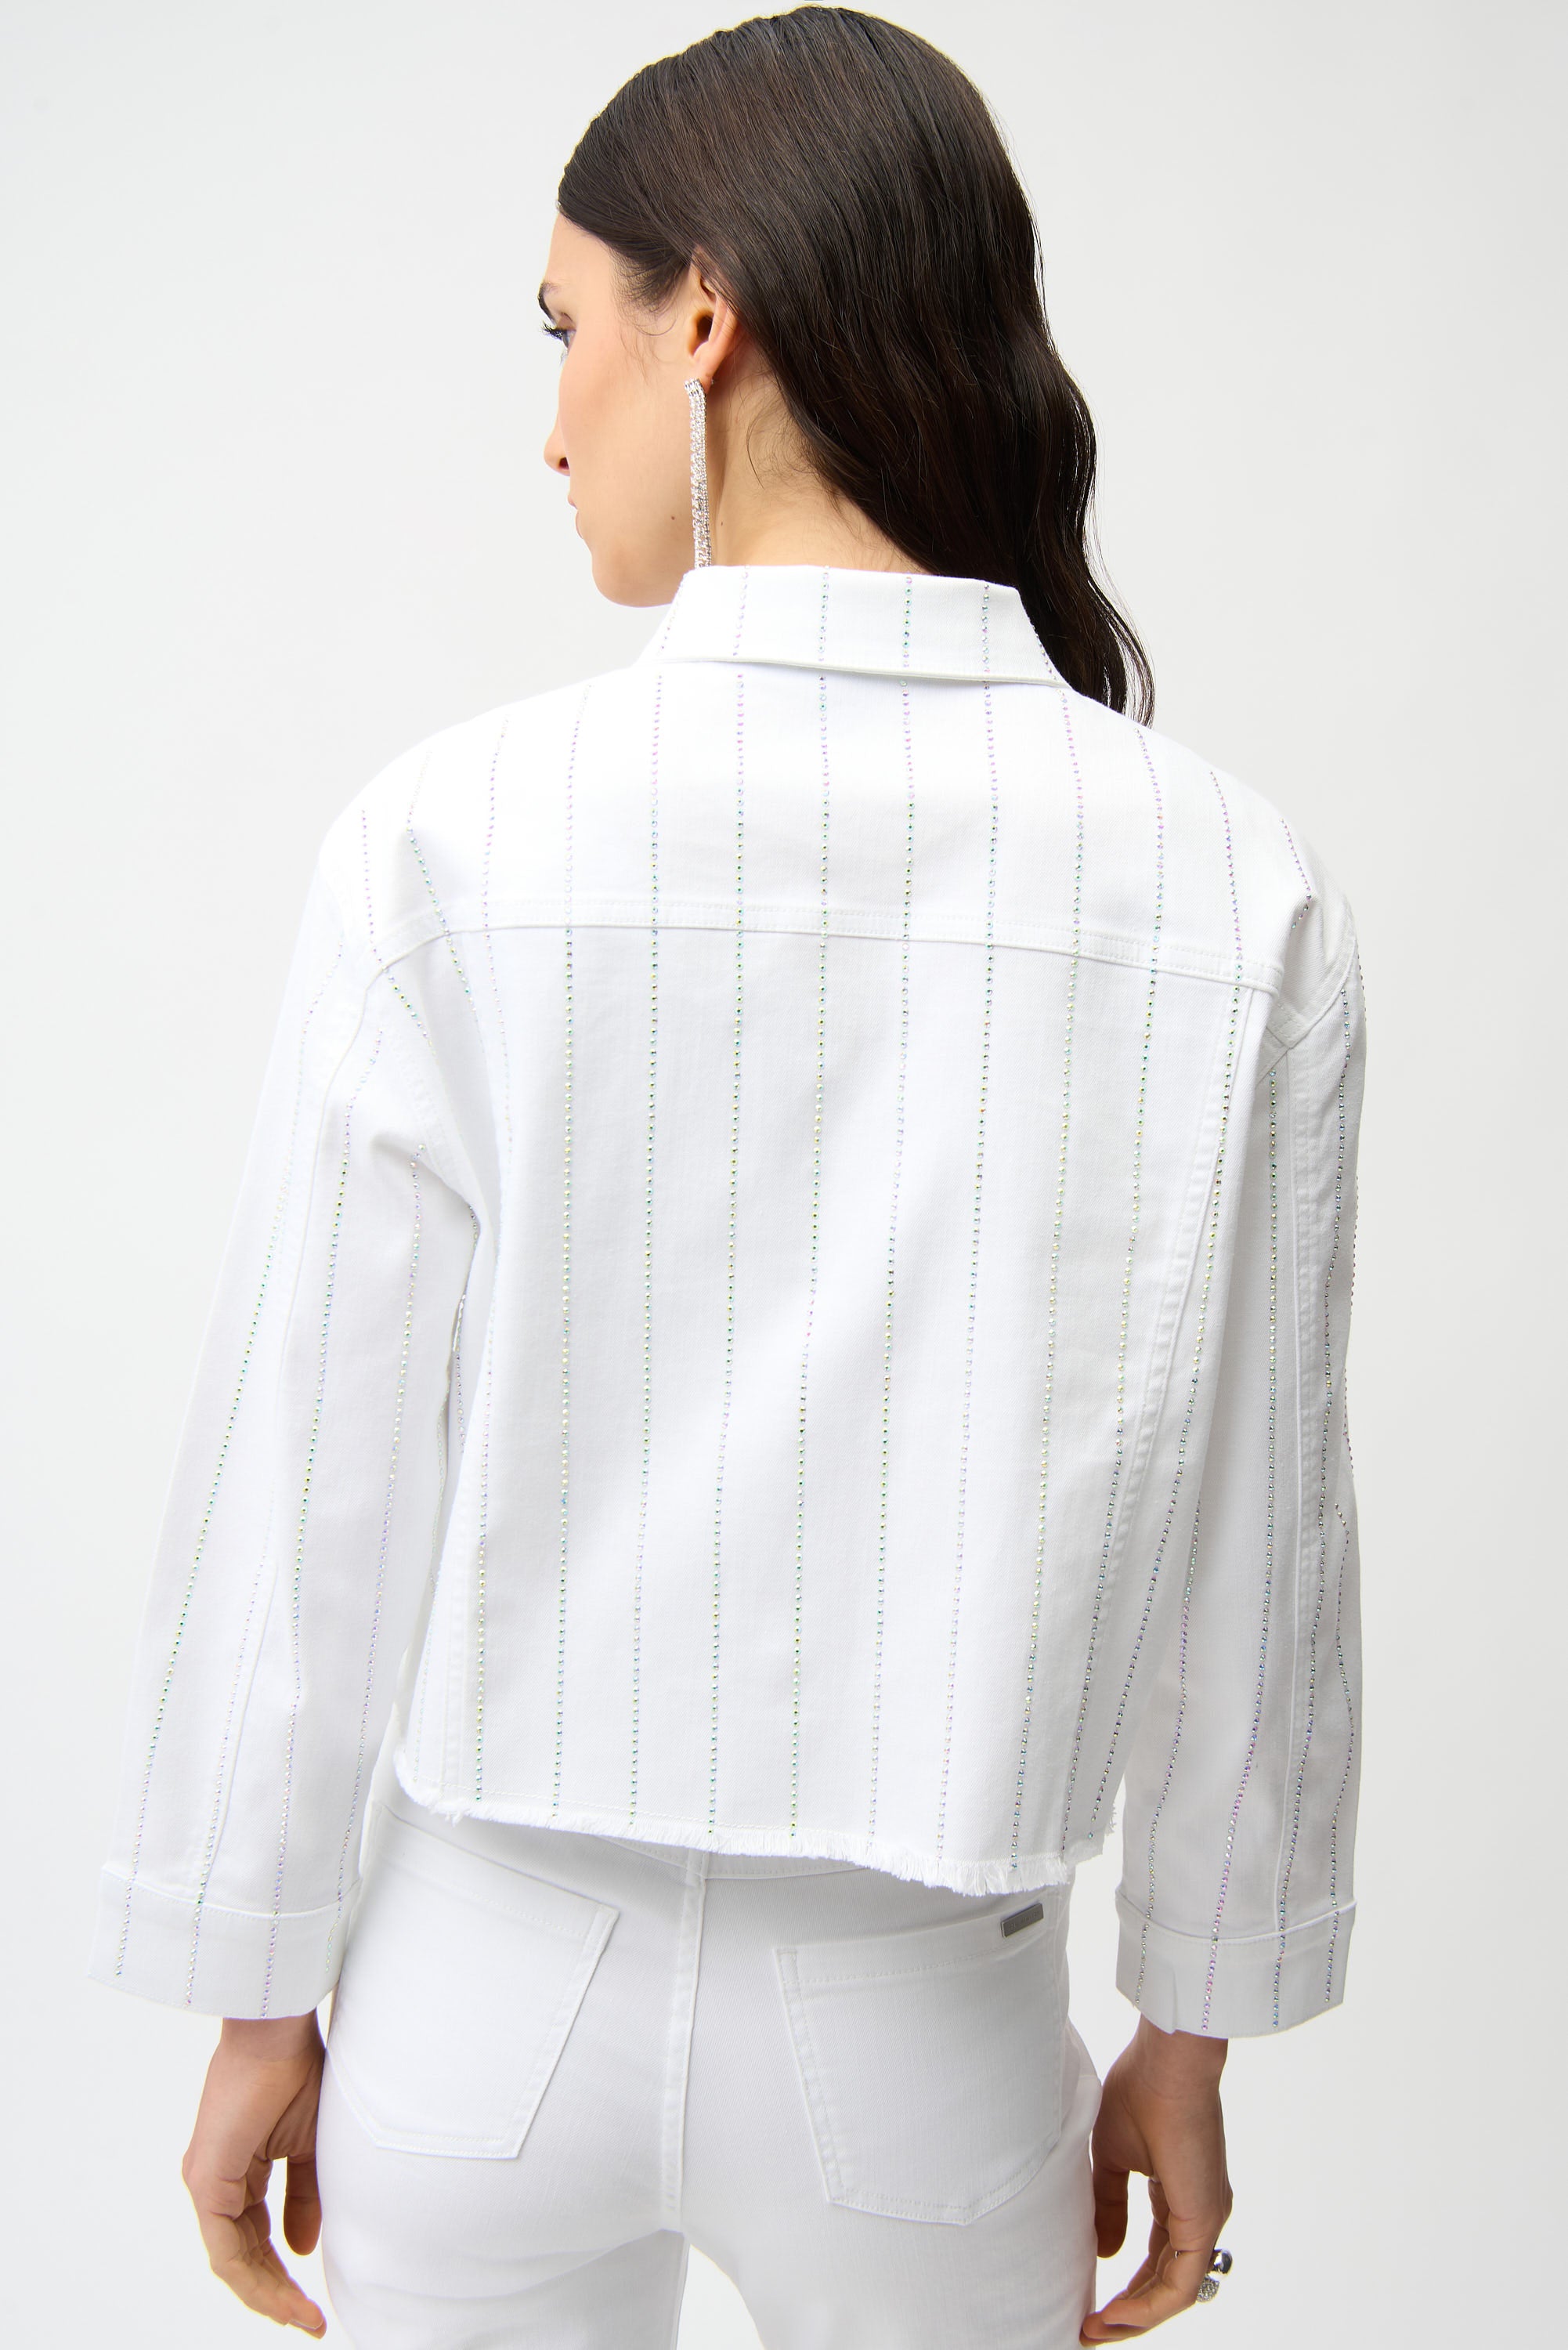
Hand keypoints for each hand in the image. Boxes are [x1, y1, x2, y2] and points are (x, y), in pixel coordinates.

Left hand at [181, 2012, 327, 2333]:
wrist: (277, 2031)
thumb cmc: (296, 2070)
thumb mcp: (308, 2147)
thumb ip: (304, 2198)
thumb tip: (303, 2249)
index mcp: (237, 2170)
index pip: (257, 2238)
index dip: (285, 2274)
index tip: (316, 2304)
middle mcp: (214, 2182)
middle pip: (245, 2257)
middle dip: (279, 2294)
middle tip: (313, 2322)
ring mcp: (206, 2183)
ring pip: (233, 2261)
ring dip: (269, 2295)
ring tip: (305, 2319)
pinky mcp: (206, 2181)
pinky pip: (225, 2249)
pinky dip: (254, 2278)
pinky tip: (283, 2296)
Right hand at [1080, 2016, 1231, 2340]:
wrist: (1168, 2059)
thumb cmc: (1141, 2089)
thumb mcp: (1112, 2155)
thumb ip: (1109, 2204)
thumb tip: (1107, 2252)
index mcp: (1181, 2195)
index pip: (1157, 2259)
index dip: (1127, 2288)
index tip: (1092, 2307)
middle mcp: (1200, 2214)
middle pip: (1167, 2284)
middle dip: (1129, 2313)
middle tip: (1091, 2331)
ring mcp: (1206, 2219)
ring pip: (1175, 2292)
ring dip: (1136, 2317)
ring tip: (1097, 2329)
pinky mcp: (1203, 2220)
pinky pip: (1180, 2283)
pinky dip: (1149, 2305)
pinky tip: (1117, 2313)